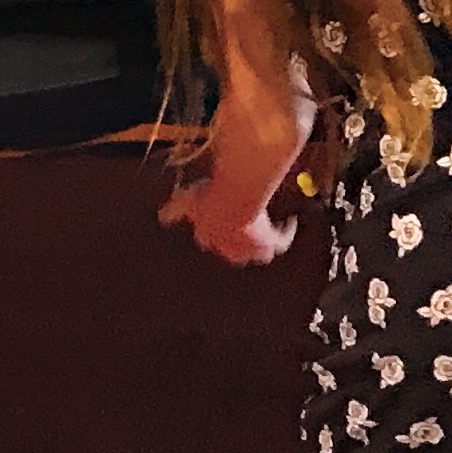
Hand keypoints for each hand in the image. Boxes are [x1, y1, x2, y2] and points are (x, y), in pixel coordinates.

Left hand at [159, 178, 296, 266]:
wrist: (235, 200)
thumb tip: (161, 216)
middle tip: (243, 234)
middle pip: (235, 252)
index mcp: (210, 238)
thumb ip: (173, 210)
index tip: (213, 224)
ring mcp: (253, 249)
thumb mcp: (186, 201)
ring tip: (269, 236)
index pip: (208, 239)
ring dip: (262, 246)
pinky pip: (282, 241)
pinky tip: (291, 222)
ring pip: (260, 252)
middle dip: (238, 245)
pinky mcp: (271, 243)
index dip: (210, 231)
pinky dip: (286, 233)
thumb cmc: (210, 199)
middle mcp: (231, 250)